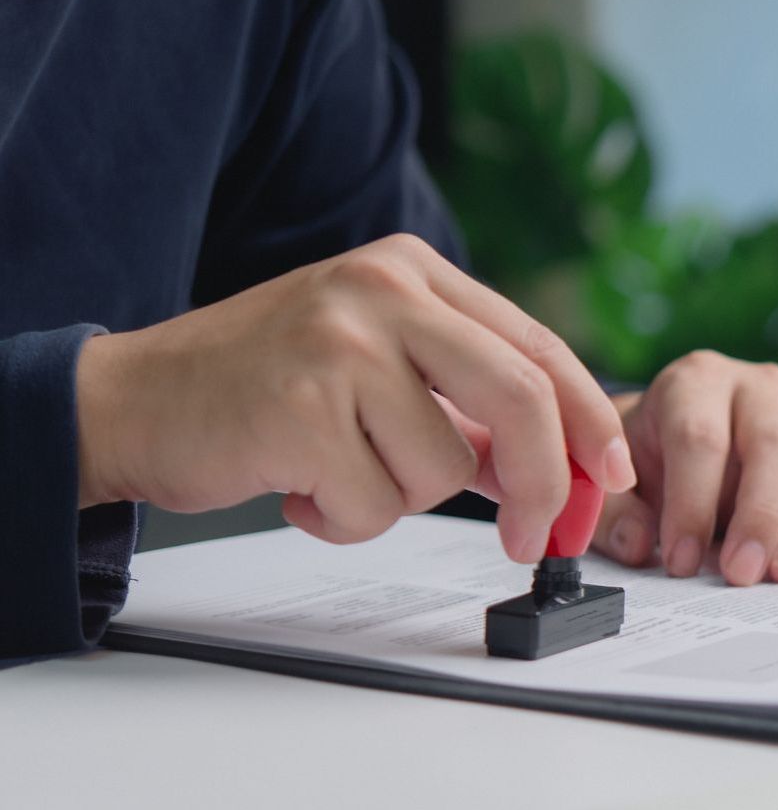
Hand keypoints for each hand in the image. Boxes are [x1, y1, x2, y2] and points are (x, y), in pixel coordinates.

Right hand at [75, 234, 634, 562]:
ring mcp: (340, 345)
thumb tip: (556, 471)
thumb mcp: (379, 370)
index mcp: (412, 272)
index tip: (612, 474)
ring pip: (445, 469)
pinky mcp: (300, 408)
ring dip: (398, 498)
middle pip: (522, 398)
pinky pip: (376, 506)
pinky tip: (298, 482)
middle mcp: (382, 291)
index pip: (538, 348)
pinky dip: (345, 518)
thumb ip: (468, 408)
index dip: (591, 420)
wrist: (133, 400)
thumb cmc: (264, 388)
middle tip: (534, 537)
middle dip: (542, 484)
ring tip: (335, 467)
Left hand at [591, 352, 777, 584]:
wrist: (683, 440)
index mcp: (697, 382)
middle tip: (743, 573)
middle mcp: (760, 388)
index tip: (680, 562)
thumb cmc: (650, 460)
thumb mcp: (613, 480)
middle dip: (761, 514)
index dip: (691, 502)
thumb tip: (639, 545)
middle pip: (776, 443)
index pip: (701, 437)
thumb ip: (614, 514)